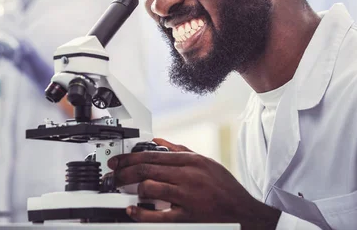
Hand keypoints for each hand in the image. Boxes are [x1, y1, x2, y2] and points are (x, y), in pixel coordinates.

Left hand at [108, 138, 280, 227]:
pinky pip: (159, 215)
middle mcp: (189, 176)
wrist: (243, 213)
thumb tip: (159, 140)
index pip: (154, 154)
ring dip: (131, 188)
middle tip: (113, 174)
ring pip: (150, 187)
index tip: (118, 160)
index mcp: (192, 161)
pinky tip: (133, 209)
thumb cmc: (225, 189)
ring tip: (121, 189)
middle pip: (147, 169)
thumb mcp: (206, 163)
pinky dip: (141, 212)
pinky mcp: (187, 217)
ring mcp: (187, 196)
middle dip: (125, 170)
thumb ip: (181, 151)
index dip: (131, 156)